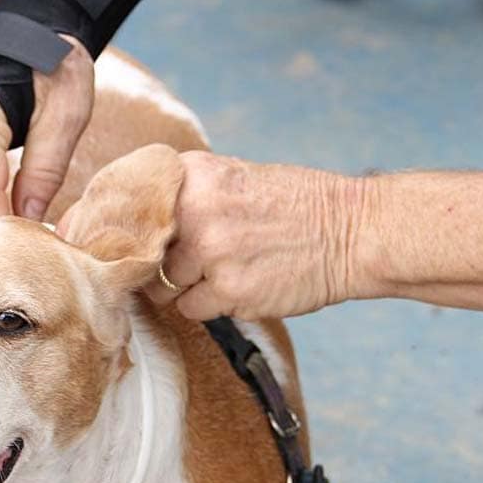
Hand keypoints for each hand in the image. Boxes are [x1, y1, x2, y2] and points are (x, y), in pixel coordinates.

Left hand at [146, 151, 368, 320]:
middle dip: (161, 262)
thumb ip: (186, 195)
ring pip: (163, 286)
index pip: (130, 207)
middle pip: (144, 252)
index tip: (138, 242)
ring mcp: (211, 251)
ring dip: (185, 286)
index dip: (132, 231)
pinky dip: (209, 305)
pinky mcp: (229, 290)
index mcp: (193, 173)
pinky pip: (191, 309)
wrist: (352, 231)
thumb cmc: (295, 206)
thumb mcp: (234, 176)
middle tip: (192, 261)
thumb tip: (136, 225)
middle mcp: (195, 208)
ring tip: (223, 271)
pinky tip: (238, 287)